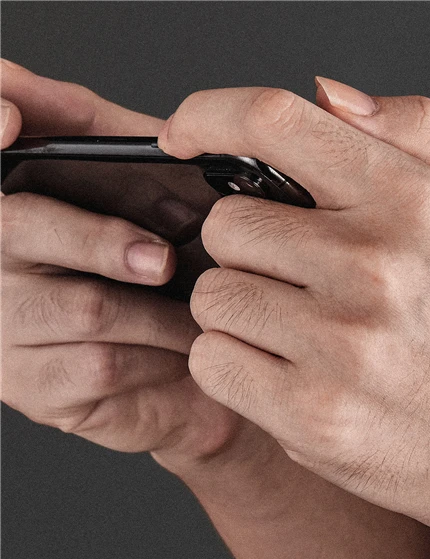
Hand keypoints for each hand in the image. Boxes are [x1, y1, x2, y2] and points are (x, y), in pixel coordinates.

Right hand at [0, 60, 263, 461]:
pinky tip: (181, 351)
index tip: (10, 119)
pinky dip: (159, 354)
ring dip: (160, 310)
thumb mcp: (142, 188)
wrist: (193, 374)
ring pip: (83, 307)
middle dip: (102, 238)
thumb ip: (99, 135)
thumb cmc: (166, 277)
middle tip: (162, 259)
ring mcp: (3, 330)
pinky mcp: (34, 389)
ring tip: (200, 309)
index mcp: (11, 204)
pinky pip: (101, 365)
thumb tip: (40, 90)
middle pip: (19, 228)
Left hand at [160, 79, 429, 558]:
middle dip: (251, 249)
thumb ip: (417, 132)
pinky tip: (291, 375)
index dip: (210, 115)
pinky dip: (237, 366)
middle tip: (302, 282)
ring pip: (213, 295)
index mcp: (413, 203)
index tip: (184, 135)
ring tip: (306, 335)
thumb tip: (327, 95)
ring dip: (244, 312)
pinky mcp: (312, 417)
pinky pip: (212, 361)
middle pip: (226, 223)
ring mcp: (342, 348)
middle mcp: (375, 268)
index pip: (275, 124)